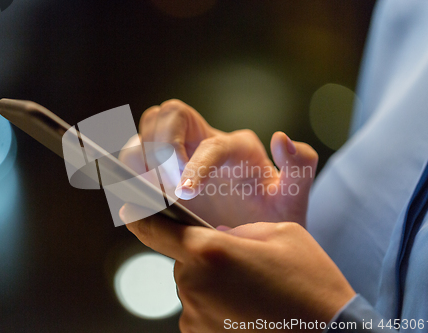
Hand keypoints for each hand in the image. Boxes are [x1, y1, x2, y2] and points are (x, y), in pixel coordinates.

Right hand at [119, 99, 317, 227]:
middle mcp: (205, 141)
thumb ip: (300, 167)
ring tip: (142, 188)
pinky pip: (135, 155)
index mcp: (236, 147)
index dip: (194, 163)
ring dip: (139, 154)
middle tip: (163, 186)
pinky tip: (132, 196)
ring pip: (147, 127)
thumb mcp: (292, 198)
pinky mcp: (162, 170)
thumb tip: (281, 138)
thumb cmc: (272, 217)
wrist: (254, 233)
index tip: (184, 193)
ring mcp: (180, 153)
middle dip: (160, 146)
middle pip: (169, 114)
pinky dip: (128, 169)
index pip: (211, 143)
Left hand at [120, 205, 355, 332]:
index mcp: (209, 251)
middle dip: (205, 257)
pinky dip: (217, 308)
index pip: (154, 229)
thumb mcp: (280, 232)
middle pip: (183, 261)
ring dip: (212, 284)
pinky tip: (246, 310)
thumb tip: (215, 237)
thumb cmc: (309, 282)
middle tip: (241, 265)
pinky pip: (200, 312)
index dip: (139, 215)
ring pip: (193, 288)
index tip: (128, 207)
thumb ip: (237, 230)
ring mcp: (196, 318)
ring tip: (250, 292)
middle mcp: (194, 285)